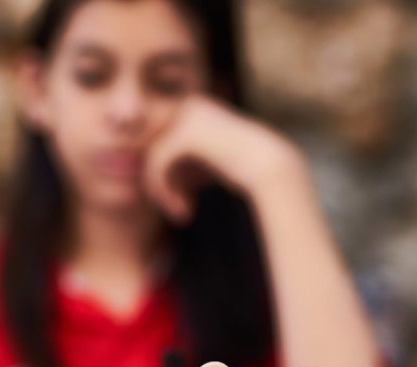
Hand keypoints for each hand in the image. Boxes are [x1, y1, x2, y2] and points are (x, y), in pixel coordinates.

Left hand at [143, 95, 306, 224]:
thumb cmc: (243, 168)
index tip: (176, 198)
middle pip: (151, 148)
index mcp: (193, 106)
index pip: (159, 140)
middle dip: (157, 182)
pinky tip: (183, 210)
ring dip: (159, 192)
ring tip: (179, 212)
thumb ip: (179, 160)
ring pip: (151, 158)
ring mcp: (186, 116)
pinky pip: (157, 166)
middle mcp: (188, 104)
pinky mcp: (185, 134)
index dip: (160, 173)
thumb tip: (143, 170)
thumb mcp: (204, 163)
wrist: (272, 167)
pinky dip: (164, 193)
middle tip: (175, 208)